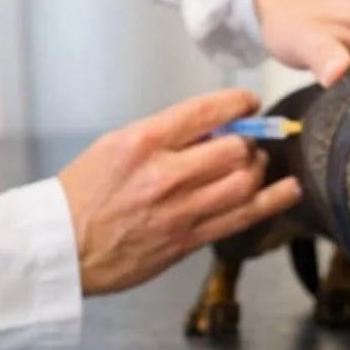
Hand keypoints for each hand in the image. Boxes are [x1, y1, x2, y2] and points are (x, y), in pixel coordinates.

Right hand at [59, 89, 301, 294]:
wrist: (59, 248)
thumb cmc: (82, 195)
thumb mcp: (114, 146)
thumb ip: (164, 135)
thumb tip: (212, 125)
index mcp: (142, 143)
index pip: (206, 111)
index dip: (238, 102)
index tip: (249, 101)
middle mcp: (164, 175)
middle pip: (235, 148)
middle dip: (249, 140)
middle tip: (246, 141)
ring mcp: (179, 211)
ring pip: (245, 182)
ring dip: (258, 168)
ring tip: (253, 165)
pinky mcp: (188, 240)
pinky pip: (242, 218)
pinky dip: (273, 200)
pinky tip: (289, 189)